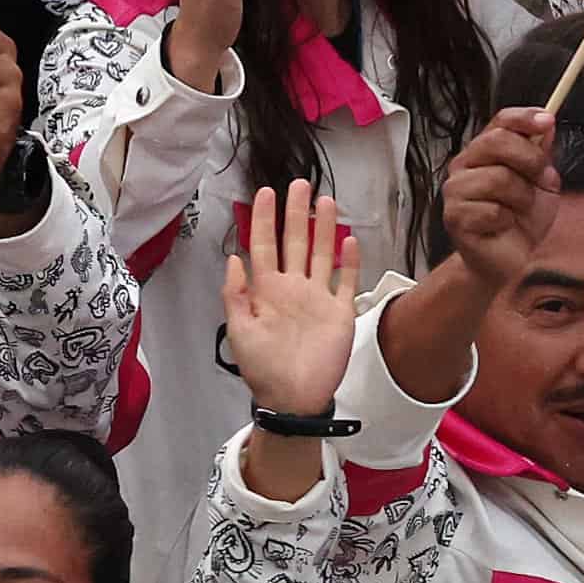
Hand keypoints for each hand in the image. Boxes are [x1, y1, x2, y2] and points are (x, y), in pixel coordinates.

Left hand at [219, 186, 361, 417]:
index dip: (263, 220)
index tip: (265, 193)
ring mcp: (318, 298)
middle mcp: (293, 288)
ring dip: (323, 228)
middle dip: (295, 213)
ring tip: (325, 201)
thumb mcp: (240, 331)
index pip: (264, 246)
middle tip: (299, 184)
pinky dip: (349, 261)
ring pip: (321, 254)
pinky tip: (349, 240)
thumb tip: (234, 257)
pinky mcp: (340, 312)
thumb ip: (236, 294)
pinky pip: (345, 281)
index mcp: (267, 291)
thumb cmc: (263, 368)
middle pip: (295, 242)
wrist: (294, 398)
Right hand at [437, 107, 562, 290]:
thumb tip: (546, 124)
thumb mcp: (542, 183)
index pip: (501, 121)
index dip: (524, 118)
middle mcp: (466, 165)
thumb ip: (542, 154)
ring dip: (521, 198)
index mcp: (486, 151)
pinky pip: (493, 210)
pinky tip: (503, 226)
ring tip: (519, 210)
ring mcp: (456, 190)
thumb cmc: (521, 220)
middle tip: (541, 179)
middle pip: (496, 141)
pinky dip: (508, 220)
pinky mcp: (455, 216)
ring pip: (498, 178)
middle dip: (529, 159)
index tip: (547, 120)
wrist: (509, 259)